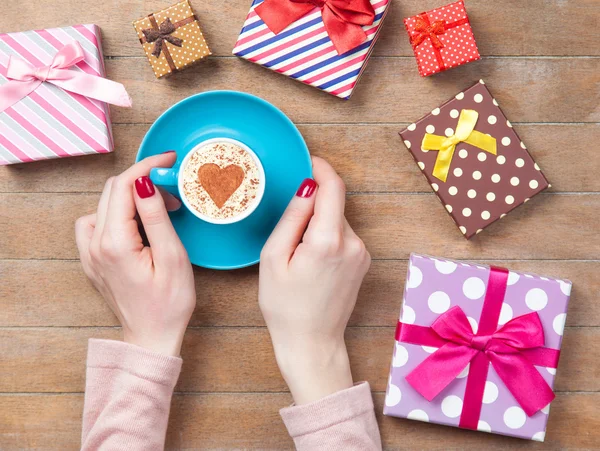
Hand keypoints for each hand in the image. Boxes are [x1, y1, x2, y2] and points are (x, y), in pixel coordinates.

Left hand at [75, 152, 195, 356]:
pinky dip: (116, 213)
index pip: (125, 186)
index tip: (169, 160)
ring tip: (159, 209)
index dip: (147, 166)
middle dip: (143, 181)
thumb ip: (156, 216)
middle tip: (173, 189)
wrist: (152, 337)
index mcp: (114, 243)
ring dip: (131, 197)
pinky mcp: (92, 260)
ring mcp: (89, 253)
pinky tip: (135, 224)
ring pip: (104, 204)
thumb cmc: (168, 304)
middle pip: (112, 191)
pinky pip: (96, 222)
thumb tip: (145, 183)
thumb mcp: (172, 257)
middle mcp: (94, 245)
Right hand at [259, 157, 370, 404]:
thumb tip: (306, 188)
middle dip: (312, 206)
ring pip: (337, 220)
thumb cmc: (286, 307)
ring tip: (297, 254)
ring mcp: (361, 254)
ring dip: (318, 224)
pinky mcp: (363, 262)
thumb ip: (292, 217)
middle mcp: (352, 243)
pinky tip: (311, 261)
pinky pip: (343, 236)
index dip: (321, 169)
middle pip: (333, 204)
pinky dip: (327, 237)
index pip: (333, 188)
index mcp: (328, 240)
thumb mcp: (274, 258)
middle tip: (288, 232)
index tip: (309, 161)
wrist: (312, 344)